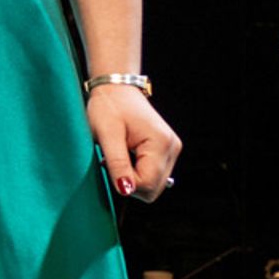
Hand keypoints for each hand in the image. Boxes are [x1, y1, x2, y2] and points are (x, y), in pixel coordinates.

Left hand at [90, 81, 181, 201]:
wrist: (116, 88)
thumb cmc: (109, 107)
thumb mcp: (106, 135)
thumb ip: (117, 163)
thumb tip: (126, 190)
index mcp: (161, 143)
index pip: (148, 184)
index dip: (125, 184)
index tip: (108, 165)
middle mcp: (172, 147)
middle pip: (154, 189)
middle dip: (130, 183)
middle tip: (112, 161)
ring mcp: (172, 149)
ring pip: (154, 185)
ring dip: (133, 178)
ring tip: (119, 156)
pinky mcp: (166, 151)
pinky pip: (153, 175)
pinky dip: (138, 172)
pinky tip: (127, 157)